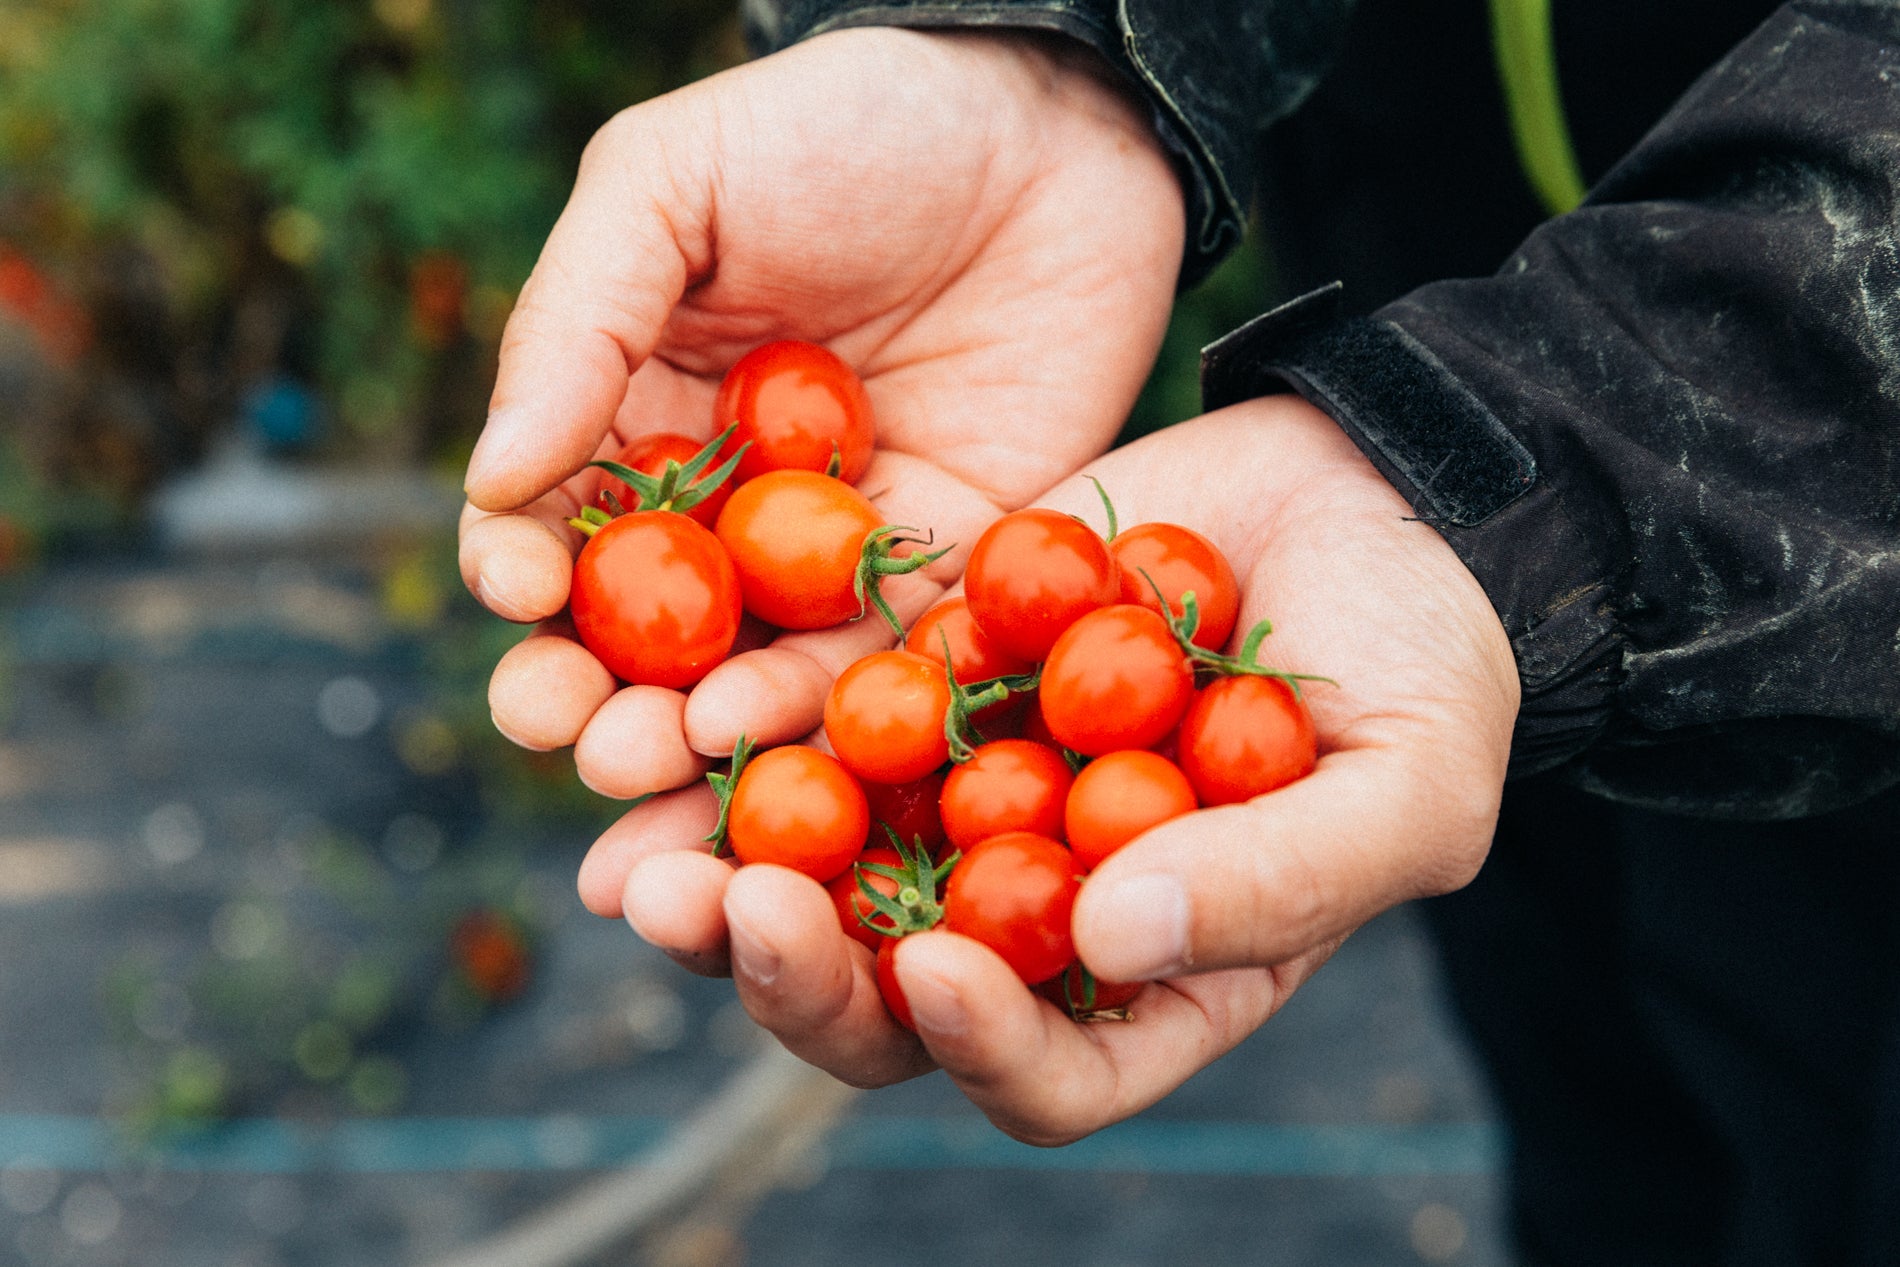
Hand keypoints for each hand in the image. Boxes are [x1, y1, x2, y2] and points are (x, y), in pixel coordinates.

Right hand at [461, 27, 1184, 797]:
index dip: (517, 567)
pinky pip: (864, 661)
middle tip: (559, 722)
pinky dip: (804, 706)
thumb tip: (494, 481)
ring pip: (735, 667)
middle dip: (581, 686)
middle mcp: (721, 501)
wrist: (1052, 133)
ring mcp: (828, 551)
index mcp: (636, 408)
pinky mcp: (937, 574)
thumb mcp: (676, 185)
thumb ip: (576, 324)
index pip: (550, 517)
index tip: (519, 591)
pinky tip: (748, 729)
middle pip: (632, 625)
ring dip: (674, 730)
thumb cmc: (842, 128)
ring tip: (635, 759)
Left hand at [592, 395, 1521, 1139]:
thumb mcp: (1406, 782)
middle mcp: (1043, 908)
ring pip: (825, 872)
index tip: (927, 970)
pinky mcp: (926, 679)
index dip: (983, 1048)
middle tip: (711, 915)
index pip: (1053, 1073)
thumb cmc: (1427, 663)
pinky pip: (822, 722)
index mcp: (1158, 977)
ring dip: (723, 877)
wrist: (1375, 494)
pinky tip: (683, 710)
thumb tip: (1104, 944)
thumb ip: (1274, 879)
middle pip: (895, 996)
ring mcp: (973, 792)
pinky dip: (750, 729)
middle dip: (795, 978)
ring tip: (635, 859)